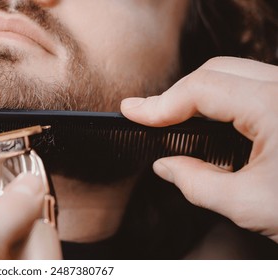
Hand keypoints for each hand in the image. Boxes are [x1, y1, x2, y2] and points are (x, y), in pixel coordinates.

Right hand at [121, 57, 277, 242]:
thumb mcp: (248, 204)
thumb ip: (196, 182)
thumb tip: (166, 166)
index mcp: (276, 107)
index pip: (202, 89)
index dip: (160, 102)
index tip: (132, 111)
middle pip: (216, 71)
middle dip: (177, 93)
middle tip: (148, 115)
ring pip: (234, 75)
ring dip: (198, 94)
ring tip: (171, 118)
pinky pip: (251, 87)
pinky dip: (221, 99)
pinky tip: (207, 119)